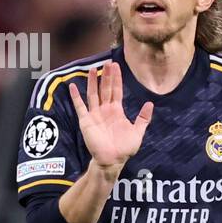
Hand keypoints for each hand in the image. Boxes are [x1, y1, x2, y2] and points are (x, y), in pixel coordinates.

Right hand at [68, 61, 152, 176]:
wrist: (112, 160)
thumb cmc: (125, 148)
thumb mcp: (138, 132)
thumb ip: (143, 118)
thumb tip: (150, 103)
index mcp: (117, 110)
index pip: (116, 90)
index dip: (116, 78)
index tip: (116, 66)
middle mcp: (105, 109)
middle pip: (105, 88)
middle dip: (106, 76)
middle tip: (107, 62)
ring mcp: (95, 114)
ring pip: (93, 94)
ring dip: (92, 82)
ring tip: (92, 69)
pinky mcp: (86, 121)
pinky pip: (80, 107)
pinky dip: (75, 97)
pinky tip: (72, 86)